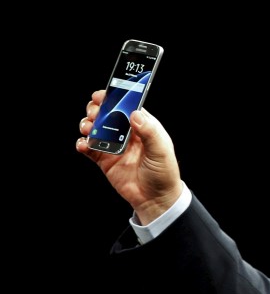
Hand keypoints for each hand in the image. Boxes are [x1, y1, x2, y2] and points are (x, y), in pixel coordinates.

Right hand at [76, 89, 182, 224]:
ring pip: (96, 128)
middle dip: (97, 109)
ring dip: (87, 124)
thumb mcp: (161, 150)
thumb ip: (149, 132)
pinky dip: (82, 144)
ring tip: (87, 128)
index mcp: (143, 126)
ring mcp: (114, 146)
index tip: (103, 94)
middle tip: (94, 111)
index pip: (127, 106)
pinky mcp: (104, 160)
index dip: (115, 98)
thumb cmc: (164, 172)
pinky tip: (83, 144)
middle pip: (108, 114)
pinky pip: (89, 148)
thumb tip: (134, 114)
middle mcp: (127, 133)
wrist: (155, 199)